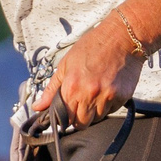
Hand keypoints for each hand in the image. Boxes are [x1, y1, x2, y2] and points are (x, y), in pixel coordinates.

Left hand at [32, 17, 146, 127]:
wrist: (121, 37)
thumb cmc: (93, 46)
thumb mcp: (66, 64)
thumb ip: (52, 89)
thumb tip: (38, 106)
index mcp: (72, 86)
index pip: (65, 118)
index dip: (65, 118)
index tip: (68, 113)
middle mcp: (89, 93)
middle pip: (82, 123)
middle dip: (80, 118)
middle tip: (82, 104)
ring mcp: (107, 96)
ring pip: (98, 119)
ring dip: (95, 111)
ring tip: (96, 93)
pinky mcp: (122, 96)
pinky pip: (112, 110)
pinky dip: (109, 105)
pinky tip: (108, 89)